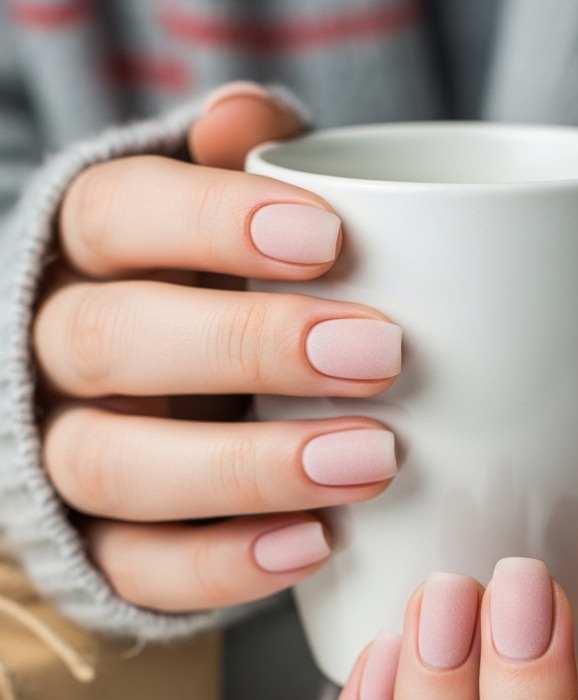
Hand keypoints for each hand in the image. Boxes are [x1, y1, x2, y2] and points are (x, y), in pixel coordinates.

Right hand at [33, 82, 400, 611]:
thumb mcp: (243, 223)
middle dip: (249, 346)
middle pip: (111, 339)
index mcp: (97, 253)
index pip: (118, 216)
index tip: (333, 239)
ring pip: (115, 465)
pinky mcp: (103, 546)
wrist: (186, 403)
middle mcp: (63, 350)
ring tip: (371, 461)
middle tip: (381, 355)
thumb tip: (251, 122)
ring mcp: (75, 452)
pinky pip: (138, 568)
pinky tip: (316, 545)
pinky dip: (225, 565)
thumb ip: (251, 173)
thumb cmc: (232, 293)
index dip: (214, 222)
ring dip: (247, 469)